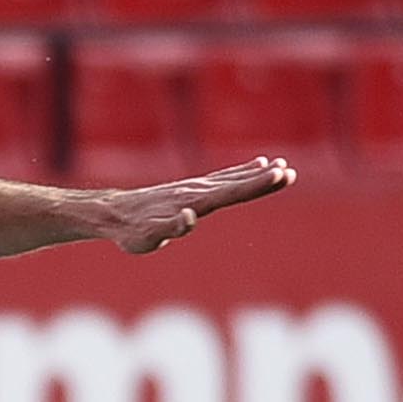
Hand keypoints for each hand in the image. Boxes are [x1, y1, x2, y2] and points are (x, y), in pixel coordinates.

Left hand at [95, 156, 295, 254]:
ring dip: (256, 173)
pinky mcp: (191, 190)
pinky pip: (222, 178)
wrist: (113, 213)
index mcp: (193, 203)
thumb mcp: (145, 238)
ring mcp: (195, 188)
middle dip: (263, 179)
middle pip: (236, 184)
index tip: (280, 174)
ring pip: (232, 178)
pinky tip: (256, 164)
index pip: (231, 193)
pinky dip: (241, 171)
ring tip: (280, 165)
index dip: (257, 185)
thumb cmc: (130, 231)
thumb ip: (168, 229)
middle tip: (289, 171)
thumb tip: (188, 218)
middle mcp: (197, 191)